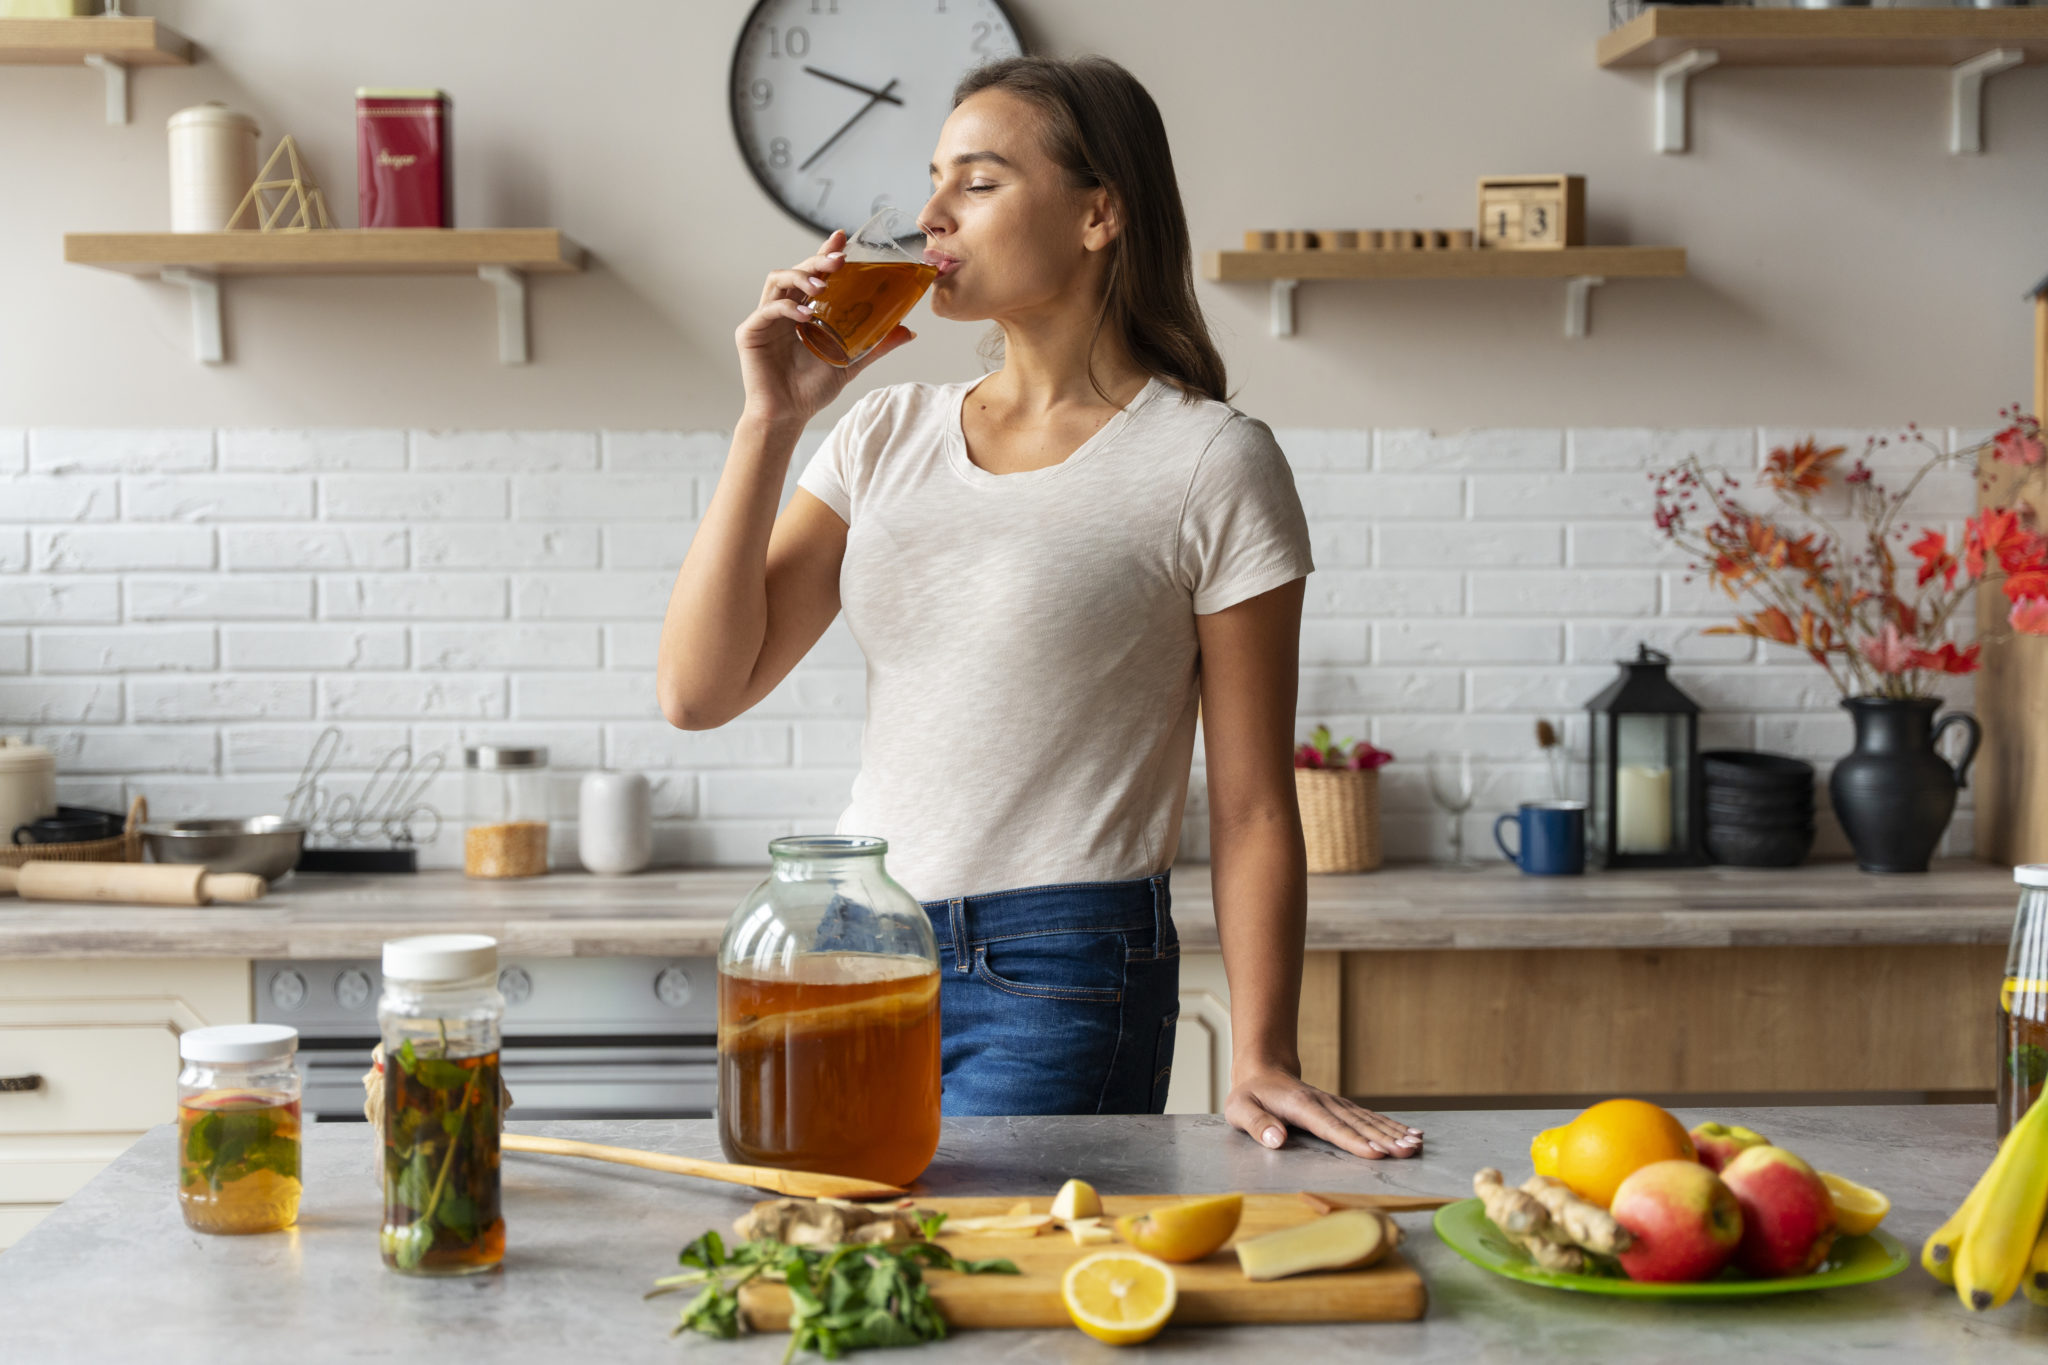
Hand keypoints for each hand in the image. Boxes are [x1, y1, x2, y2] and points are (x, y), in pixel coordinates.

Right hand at [736, 230, 915, 431]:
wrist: (789, 415)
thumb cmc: (813, 389)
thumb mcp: (851, 361)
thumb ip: (876, 344)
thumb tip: (909, 331)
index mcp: (803, 311)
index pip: (813, 274)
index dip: (824, 253)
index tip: (841, 237)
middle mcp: (782, 309)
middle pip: (796, 271)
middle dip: (817, 261)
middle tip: (838, 260)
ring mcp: (764, 319)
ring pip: (777, 281)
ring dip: (801, 277)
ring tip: (823, 287)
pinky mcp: (750, 332)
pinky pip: (768, 310)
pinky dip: (787, 308)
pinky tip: (805, 316)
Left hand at [1225, 1062, 1423, 1159]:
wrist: (1262, 1071)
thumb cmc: (1249, 1096)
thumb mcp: (1239, 1109)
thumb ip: (1257, 1124)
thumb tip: (1277, 1141)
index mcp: (1301, 1106)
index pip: (1330, 1126)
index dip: (1353, 1140)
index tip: (1376, 1152)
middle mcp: (1324, 1103)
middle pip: (1357, 1123)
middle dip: (1385, 1138)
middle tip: (1408, 1152)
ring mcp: (1335, 1104)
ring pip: (1368, 1119)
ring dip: (1393, 1132)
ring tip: (1417, 1145)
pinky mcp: (1341, 1108)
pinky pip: (1368, 1117)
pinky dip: (1390, 1126)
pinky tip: (1410, 1134)